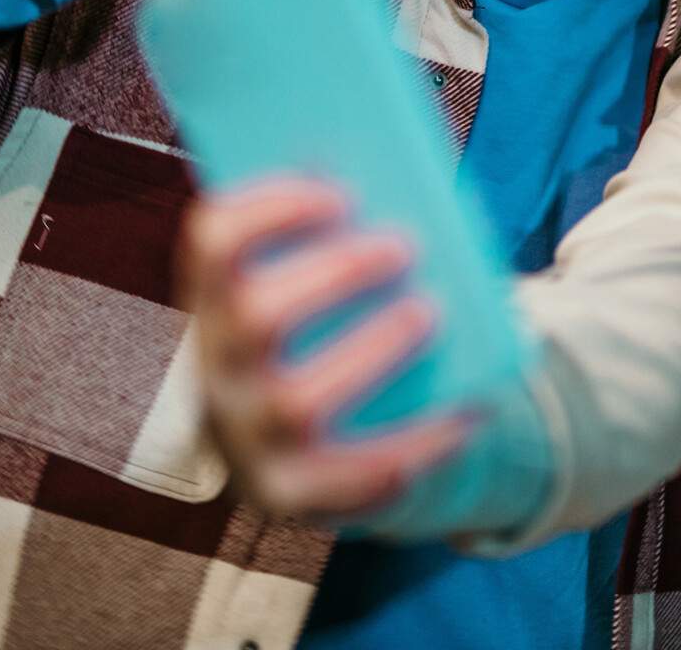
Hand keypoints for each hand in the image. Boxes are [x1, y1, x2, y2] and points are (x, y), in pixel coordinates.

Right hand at [176, 179, 469, 519]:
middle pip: (255, 316)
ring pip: (295, 402)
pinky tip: (467, 411)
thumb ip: (338, 239)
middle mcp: (216, 369)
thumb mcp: (309, 285)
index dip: (270, 208)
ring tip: (432, 313)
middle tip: (406, 245)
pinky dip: (415, 443)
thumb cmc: (319, 333)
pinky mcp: (286, 495)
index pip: (212, 242)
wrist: (292, 448)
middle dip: (333, 275)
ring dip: (370, 351)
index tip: (342, 190)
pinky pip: (349, 480)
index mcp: (214, 300)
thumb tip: (405, 186)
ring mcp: (246, 438)